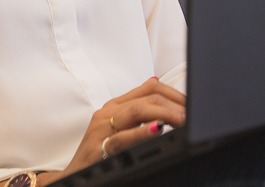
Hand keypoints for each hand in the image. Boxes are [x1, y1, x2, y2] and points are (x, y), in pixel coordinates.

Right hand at [38, 78, 185, 184]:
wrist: (73, 176)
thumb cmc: (97, 152)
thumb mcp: (118, 127)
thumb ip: (137, 109)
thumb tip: (159, 89)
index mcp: (115, 105)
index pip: (149, 88)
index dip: (173, 93)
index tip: (190, 103)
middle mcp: (107, 112)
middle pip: (147, 98)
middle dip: (173, 104)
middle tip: (191, 114)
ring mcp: (101, 129)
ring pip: (136, 111)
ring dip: (164, 114)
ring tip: (181, 119)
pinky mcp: (98, 148)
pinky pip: (121, 137)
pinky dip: (140, 132)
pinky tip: (156, 130)